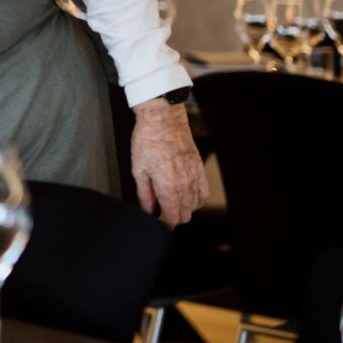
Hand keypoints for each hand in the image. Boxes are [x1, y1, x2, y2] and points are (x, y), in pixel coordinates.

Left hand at [129, 96, 209, 226]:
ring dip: (183, 209)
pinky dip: (196, 200)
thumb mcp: (138, 169)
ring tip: (169, 201)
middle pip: (185, 215)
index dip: (163, 224)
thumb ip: (144, 194)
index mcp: (167, 185)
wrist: (162, 119)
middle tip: (160, 210)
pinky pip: (203, 193)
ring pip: (194, 206)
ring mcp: (194, 176)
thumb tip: (147, 210)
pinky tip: (185, 196)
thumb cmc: (147, 140)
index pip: (172, 217)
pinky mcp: (199, 169)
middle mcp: (184, 184)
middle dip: (172, 217)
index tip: (156, 221)